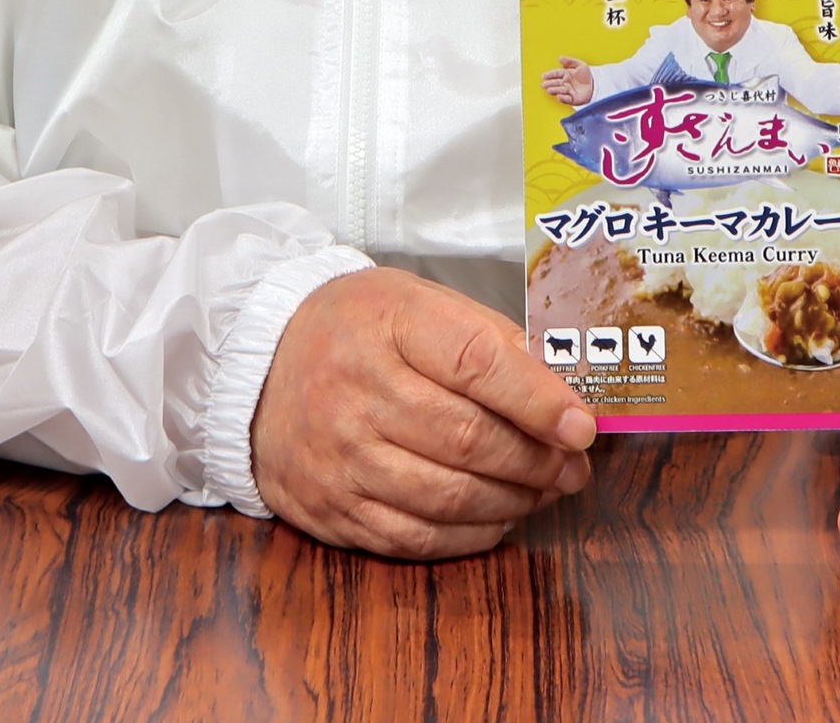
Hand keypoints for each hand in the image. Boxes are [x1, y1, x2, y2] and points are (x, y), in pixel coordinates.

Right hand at [252, 266, 597, 560]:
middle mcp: (357, 393)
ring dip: (514, 501)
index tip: (583, 426)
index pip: (478, 364)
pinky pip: (416, 537)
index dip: (539, 401)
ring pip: (449, 497)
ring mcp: (341, 457)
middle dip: (539, 461)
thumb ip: (488, 339)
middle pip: (469, 439)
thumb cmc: (353, 328)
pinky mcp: (332, 508)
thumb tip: (559, 395)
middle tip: (573, 466)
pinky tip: (497, 517)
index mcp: (388, 325)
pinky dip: (470, 535)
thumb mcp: (416, 302)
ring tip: (544, 491)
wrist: (257, 364)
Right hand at [542, 57, 594, 106]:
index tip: (543, 76)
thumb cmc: (585, 75)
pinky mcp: (572, 99)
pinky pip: (566, 99)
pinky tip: (559, 96)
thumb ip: (570, 61)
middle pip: (556, 83)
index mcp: (565, 74)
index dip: (549, 74)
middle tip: (544, 84)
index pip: (556, 73)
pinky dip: (562, 98)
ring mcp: (568, 91)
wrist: (595, 85)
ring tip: (549, 90)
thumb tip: (560, 58)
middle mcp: (565, 83)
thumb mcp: (580, 65)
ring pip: (559, 91)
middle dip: (549, 84)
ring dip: (554, 91)